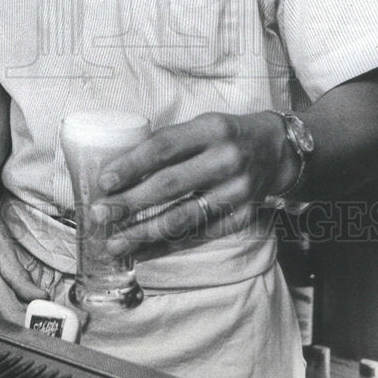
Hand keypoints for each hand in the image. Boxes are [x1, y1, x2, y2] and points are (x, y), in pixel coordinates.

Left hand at [90, 111, 293, 258]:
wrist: (277, 151)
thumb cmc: (226, 136)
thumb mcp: (202, 125)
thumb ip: (168, 143)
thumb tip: (120, 171)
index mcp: (211, 129)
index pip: (163, 147)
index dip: (131, 165)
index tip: (104, 181)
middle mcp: (226, 159)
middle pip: (169, 185)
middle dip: (129, 203)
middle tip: (100, 214)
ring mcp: (237, 191)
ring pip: (182, 217)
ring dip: (143, 233)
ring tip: (114, 243)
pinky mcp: (243, 217)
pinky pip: (199, 236)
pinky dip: (167, 246)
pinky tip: (143, 252)